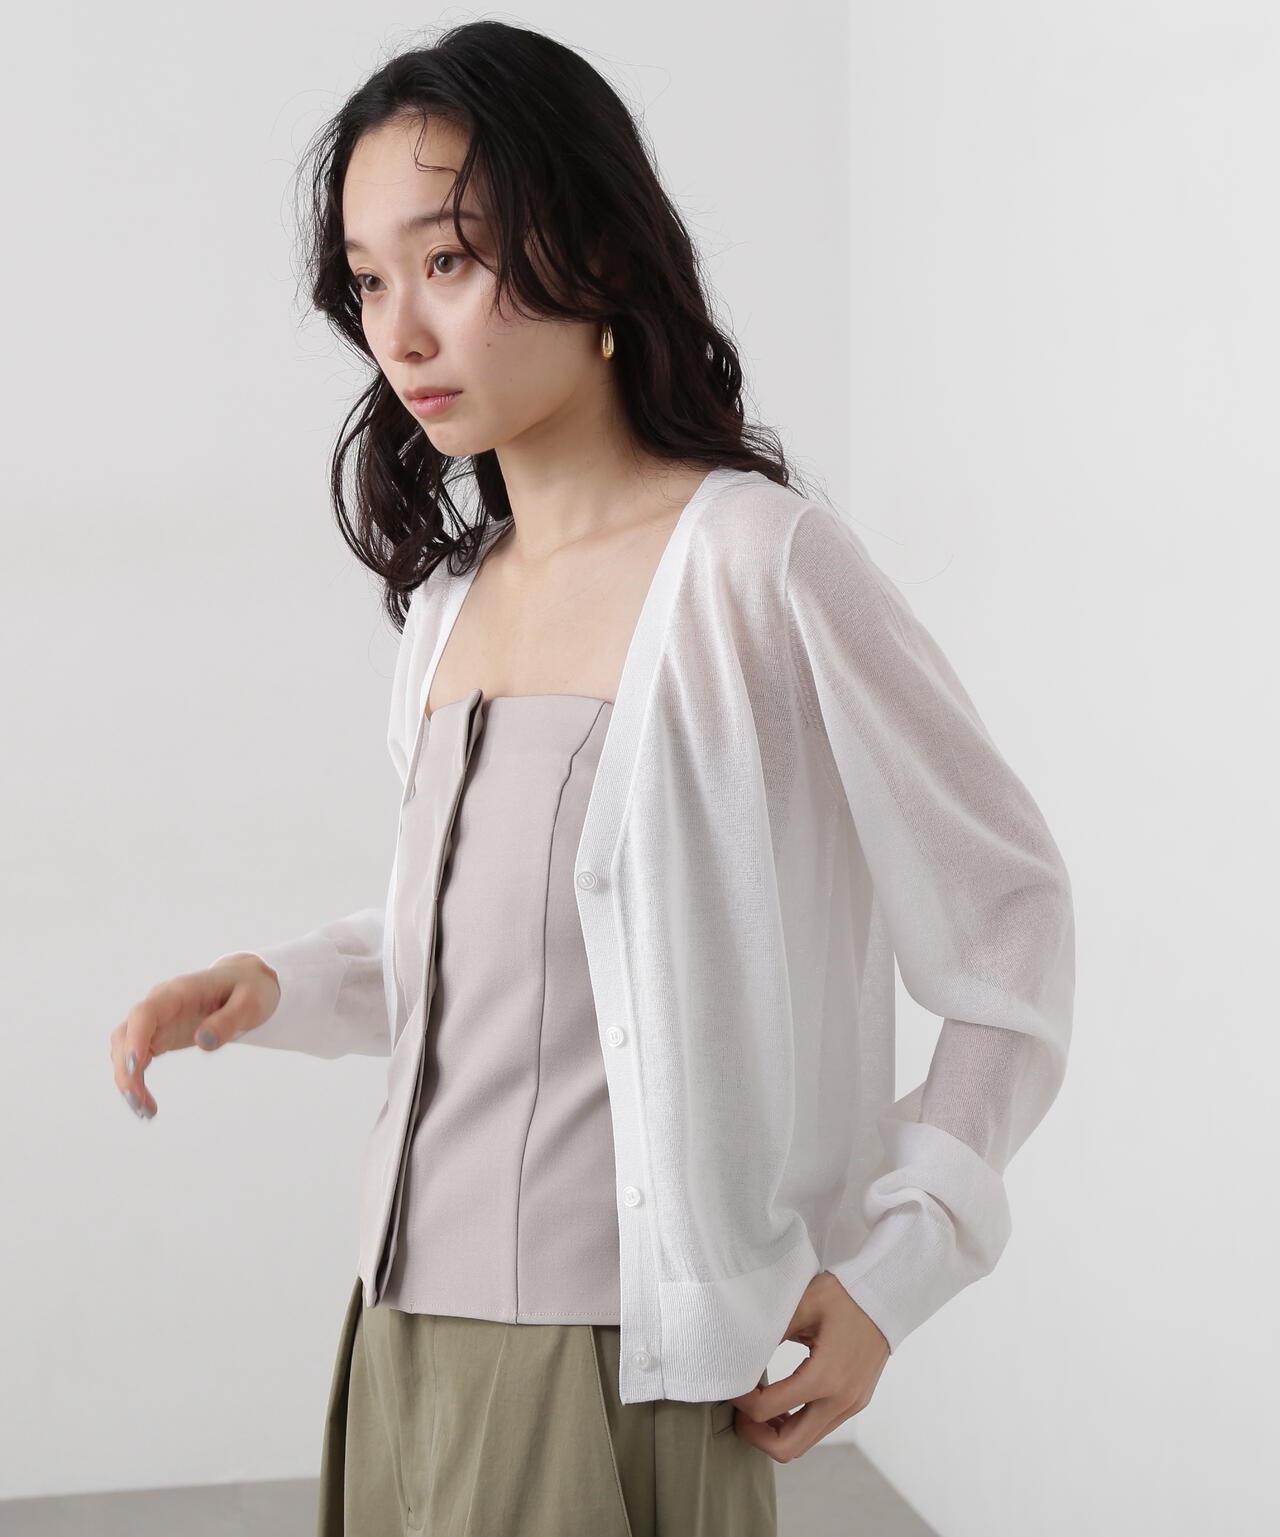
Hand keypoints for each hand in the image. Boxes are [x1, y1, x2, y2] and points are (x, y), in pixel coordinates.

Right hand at [108, 955, 280, 1119]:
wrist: (246, 983)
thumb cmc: (250, 989)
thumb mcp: (250, 1003)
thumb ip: (228, 1020)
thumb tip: (203, 1042)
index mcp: (179, 991)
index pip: (145, 1013)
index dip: (135, 1038)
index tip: (136, 1067)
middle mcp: (160, 1003)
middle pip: (126, 1034)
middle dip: (125, 1069)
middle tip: (140, 1104)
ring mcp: (157, 1020)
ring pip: (125, 1049)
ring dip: (127, 1080)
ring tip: (144, 1111)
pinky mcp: (159, 1035)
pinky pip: (136, 1058)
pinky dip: (135, 1080)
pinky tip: (147, 1104)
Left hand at [726, 1269, 889, 1461]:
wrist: (886, 1296)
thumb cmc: (844, 1294)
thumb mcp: (802, 1304)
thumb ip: (771, 1331)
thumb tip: (740, 1355)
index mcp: (824, 1376)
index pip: (769, 1409)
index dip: (741, 1403)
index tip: (730, 1386)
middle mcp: (840, 1399)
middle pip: (789, 1447)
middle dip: (756, 1436)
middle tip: (740, 1414)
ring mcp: (851, 1405)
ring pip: (805, 1443)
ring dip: (777, 1433)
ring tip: (757, 1408)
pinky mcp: (855, 1402)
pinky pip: (820, 1429)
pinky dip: (796, 1425)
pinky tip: (782, 1403)